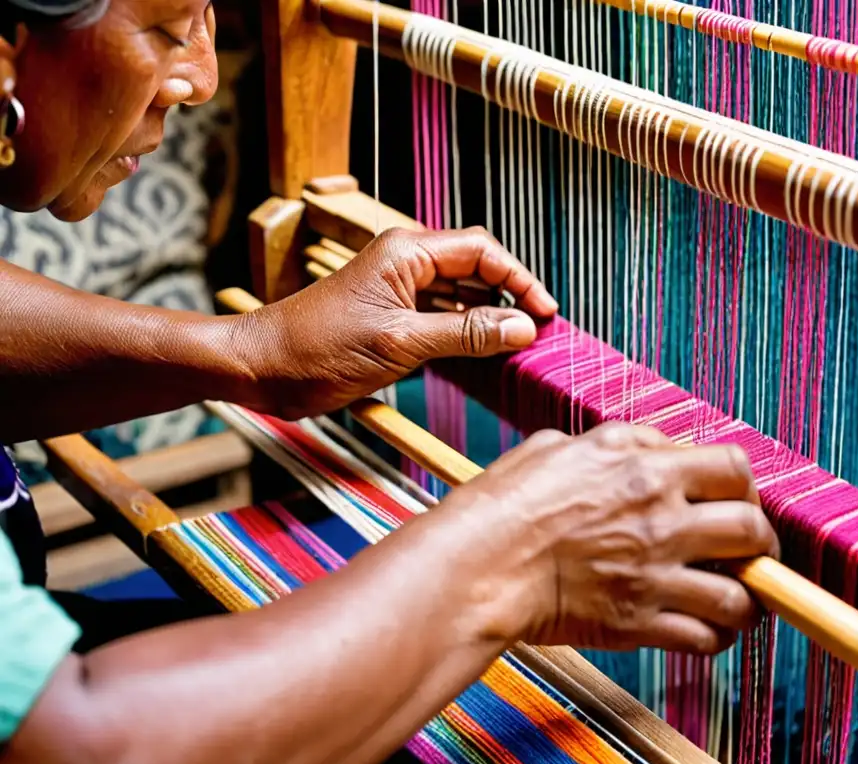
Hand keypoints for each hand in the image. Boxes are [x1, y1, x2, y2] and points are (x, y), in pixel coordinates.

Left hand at [243, 226, 557, 419]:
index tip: (545, 312)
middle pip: (476, 270)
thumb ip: (464, 333)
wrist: (263, 368)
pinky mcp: (392, 319)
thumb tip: (521, 328)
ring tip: (519, 345)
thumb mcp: (400, 343)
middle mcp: (406, 264)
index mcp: (407, 252)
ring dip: (488, 318)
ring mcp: (399, 292)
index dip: (519, 279)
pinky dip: (465, 334)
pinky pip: (441, 318)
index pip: (482, 251)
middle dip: (509, 297)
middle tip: (539, 332)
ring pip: (460, 296)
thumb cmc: (317, 349)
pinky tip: (484, 353)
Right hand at [439, 423, 778, 654]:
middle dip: (761, 543)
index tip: (739, 498)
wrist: (478, 565)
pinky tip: (707, 628)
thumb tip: (653, 448)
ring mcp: (652, 575)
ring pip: (739, 596)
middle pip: (751, 531)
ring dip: (747, 600)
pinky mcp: (637, 622)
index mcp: (643, 470)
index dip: (746, 485)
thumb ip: (619, 444)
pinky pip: (703, 638)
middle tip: (751, 551)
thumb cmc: (505, 504)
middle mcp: (660, 521)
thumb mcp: (559, 445)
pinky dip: (715, 637)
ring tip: (739, 600)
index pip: (733, 467)